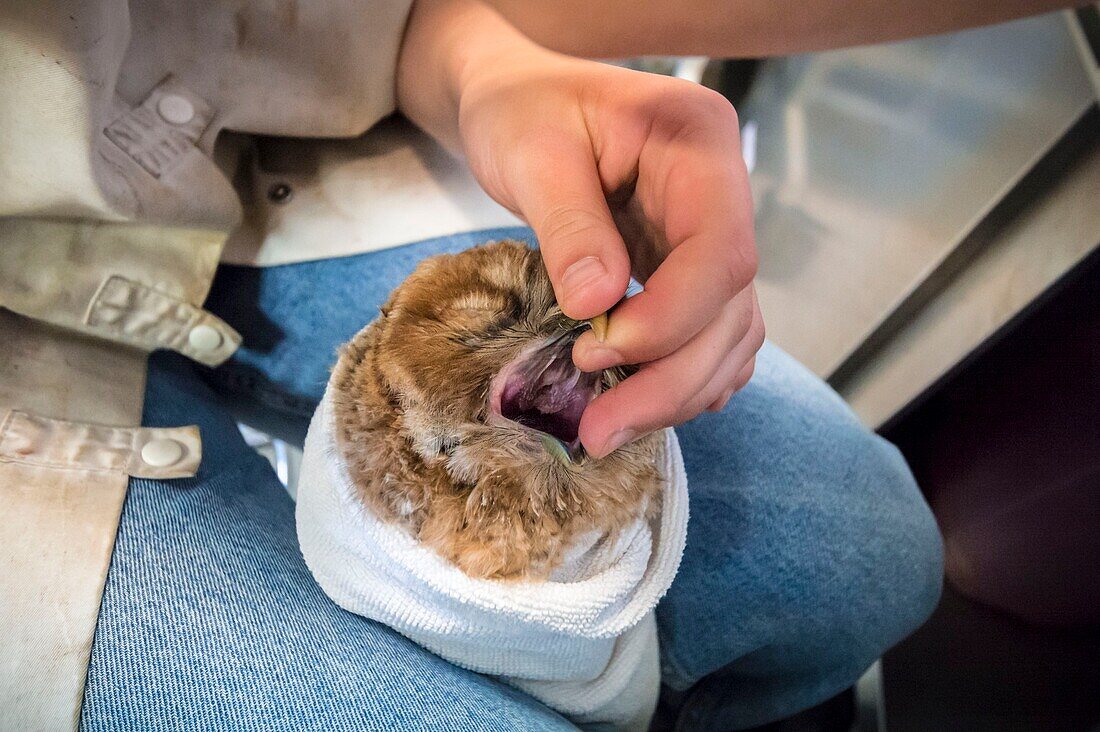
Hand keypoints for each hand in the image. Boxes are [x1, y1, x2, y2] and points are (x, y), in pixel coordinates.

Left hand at [398, 0, 763, 457]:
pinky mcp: (688, 268)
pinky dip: (684, 378)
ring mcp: (711, 233)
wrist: (520, 100)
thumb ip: (568, 227)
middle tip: (599, 431)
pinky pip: (710, 335)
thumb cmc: (523, 110)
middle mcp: (722, 192)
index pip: (721, 250)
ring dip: (675, 392)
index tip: (599, 352)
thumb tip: (598, 310)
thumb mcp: (532, 154)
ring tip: (607, 430)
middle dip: (670, 380)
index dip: (672, 318)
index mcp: (699, 143)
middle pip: (731, 307)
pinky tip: (640, 404)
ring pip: (728, 333)